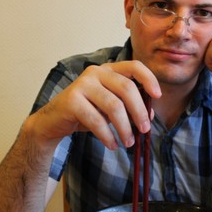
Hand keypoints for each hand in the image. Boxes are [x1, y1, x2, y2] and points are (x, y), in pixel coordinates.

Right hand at [30, 61, 161, 149]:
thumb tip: (149, 116)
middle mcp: (96, 72)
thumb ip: (129, 107)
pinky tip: (112, 144)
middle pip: (127, 88)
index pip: (134, 66)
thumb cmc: (87, 112)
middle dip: (139, 111)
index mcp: (109, 70)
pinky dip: (107, 135)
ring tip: (128, 143)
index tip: (158, 96)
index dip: (149, 79)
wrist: (54, 121)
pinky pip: (96, 120)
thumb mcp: (111, 108)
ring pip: (113, 106)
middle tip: (145, 130)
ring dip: (124, 128)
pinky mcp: (72, 100)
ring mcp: (82, 84)